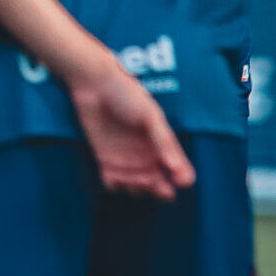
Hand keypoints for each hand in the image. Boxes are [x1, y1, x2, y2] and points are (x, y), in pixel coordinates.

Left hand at [67, 60, 195, 200]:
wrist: (94, 85)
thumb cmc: (127, 95)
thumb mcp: (150, 116)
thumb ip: (163, 141)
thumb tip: (177, 168)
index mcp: (165, 146)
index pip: (180, 171)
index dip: (181, 179)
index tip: (178, 182)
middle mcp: (148, 157)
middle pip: (160, 186)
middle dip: (160, 190)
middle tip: (156, 186)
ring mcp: (128, 161)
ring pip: (138, 187)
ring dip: (137, 189)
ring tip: (133, 180)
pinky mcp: (107, 160)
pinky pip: (113, 183)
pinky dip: (116, 185)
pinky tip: (114, 176)